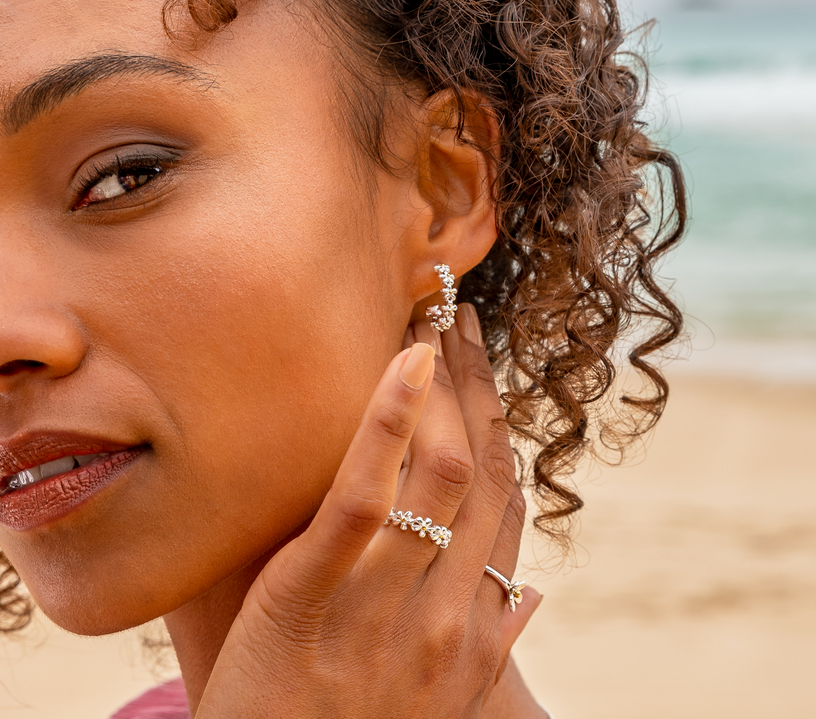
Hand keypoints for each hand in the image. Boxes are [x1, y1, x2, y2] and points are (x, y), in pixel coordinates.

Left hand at [196, 305, 537, 717]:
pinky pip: (361, 496)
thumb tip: (535, 594)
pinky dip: (385, 423)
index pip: (505, 505)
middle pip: (479, 471)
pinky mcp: (310, 592)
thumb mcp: (443, 698)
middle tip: (463, 321)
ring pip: (437, 472)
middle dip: (477, 387)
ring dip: (442, 386)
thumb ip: (493, 642)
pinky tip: (402, 361)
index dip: (502, 431)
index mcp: (473, 626)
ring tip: (432, 322)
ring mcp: (383, 600)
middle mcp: (446, 608)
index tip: (488, 379)